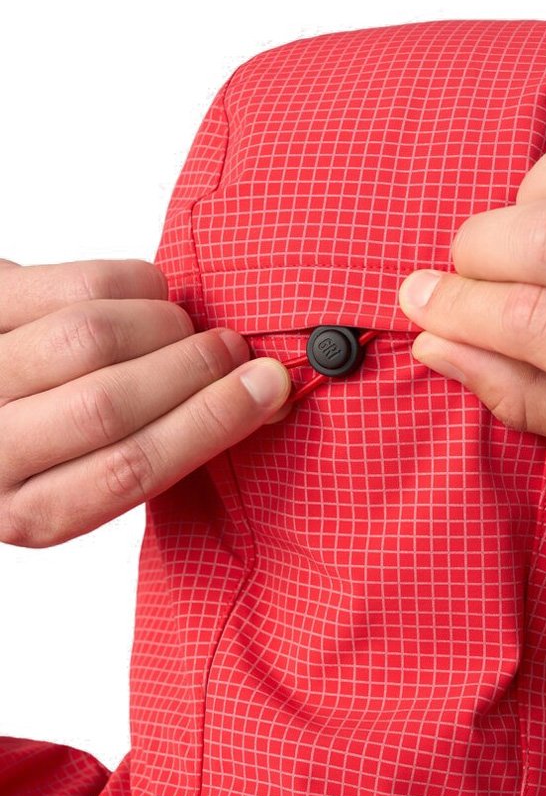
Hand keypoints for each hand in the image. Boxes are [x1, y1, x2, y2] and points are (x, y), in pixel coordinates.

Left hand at [0, 259, 290, 547]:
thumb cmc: (46, 433)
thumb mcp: (88, 473)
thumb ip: (155, 447)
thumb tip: (259, 398)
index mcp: (30, 513)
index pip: (129, 472)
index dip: (209, 424)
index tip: (265, 389)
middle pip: (108, 407)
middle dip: (193, 369)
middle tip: (233, 351)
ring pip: (90, 338)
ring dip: (163, 325)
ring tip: (184, 327)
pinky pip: (72, 285)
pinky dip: (132, 282)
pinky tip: (146, 294)